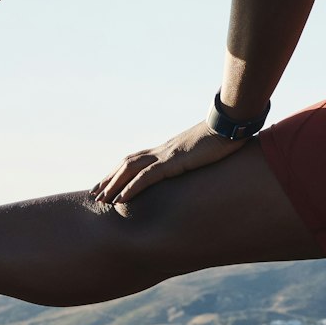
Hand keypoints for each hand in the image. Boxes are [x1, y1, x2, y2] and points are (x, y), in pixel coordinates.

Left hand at [91, 119, 251, 207]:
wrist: (231, 124)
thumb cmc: (225, 138)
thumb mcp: (208, 153)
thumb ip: (200, 160)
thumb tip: (203, 167)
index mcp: (168, 150)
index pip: (137, 160)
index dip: (120, 172)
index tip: (108, 184)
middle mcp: (162, 151)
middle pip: (126, 164)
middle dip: (109, 179)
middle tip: (94, 194)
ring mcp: (166, 155)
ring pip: (130, 170)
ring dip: (113, 185)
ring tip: (100, 199)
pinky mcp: (173, 161)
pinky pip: (146, 177)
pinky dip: (130, 188)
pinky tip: (120, 199)